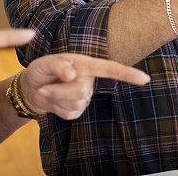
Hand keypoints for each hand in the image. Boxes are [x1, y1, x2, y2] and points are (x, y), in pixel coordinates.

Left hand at [20, 54, 149, 119]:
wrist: (32, 89)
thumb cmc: (41, 71)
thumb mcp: (44, 64)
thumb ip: (58, 65)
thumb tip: (72, 74)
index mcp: (86, 63)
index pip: (110, 68)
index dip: (128, 74)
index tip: (145, 79)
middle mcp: (89, 79)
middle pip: (82, 90)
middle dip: (60, 91)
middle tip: (45, 86)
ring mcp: (84, 96)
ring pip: (75, 103)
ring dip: (57, 99)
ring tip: (49, 91)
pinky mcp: (77, 110)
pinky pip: (70, 114)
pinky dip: (56, 109)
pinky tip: (54, 101)